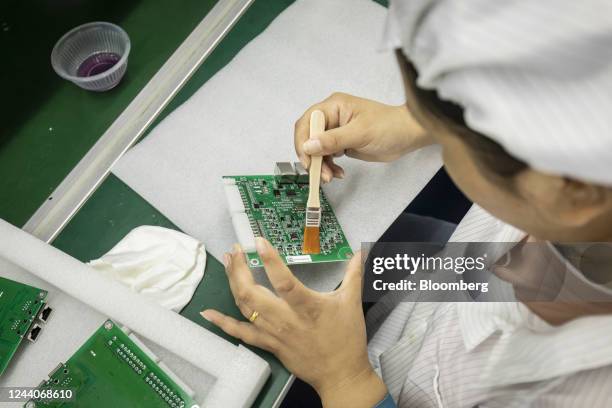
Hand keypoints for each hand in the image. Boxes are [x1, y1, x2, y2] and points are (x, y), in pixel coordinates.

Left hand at [201, 238, 386, 407]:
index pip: (284, 281)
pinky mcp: (268, 344)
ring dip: (232, 283)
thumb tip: (360, 252)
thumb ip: (354, 274)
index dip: (270, 261)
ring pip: (244, 307)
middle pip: (253, 293)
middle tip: (234, 250)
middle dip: (239, 269)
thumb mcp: (351, 303)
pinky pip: (241, 333)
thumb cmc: (346, 339)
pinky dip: (223, 322)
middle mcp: (286, 319)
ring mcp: (274, 333)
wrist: (340, 375)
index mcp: (307, 307)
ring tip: (227, 263)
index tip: (258, 241)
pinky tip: (208, 313)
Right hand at [294, 92, 432, 181]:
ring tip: (331, 176)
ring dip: (321, 165)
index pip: (307, 123)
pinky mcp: (341, 143)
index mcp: (333, 106)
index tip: (308, 160)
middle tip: (320, 174)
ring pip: (316, 150)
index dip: (303, 142)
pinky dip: (329, 167)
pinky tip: (337, 173)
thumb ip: (333, 139)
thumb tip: (309, 145)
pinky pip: (326, 156)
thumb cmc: (389, 126)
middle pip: (308, 138)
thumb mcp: (360, 133)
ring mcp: (335, 131)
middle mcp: (331, 117)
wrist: (407, 136)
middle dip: (312, 157)